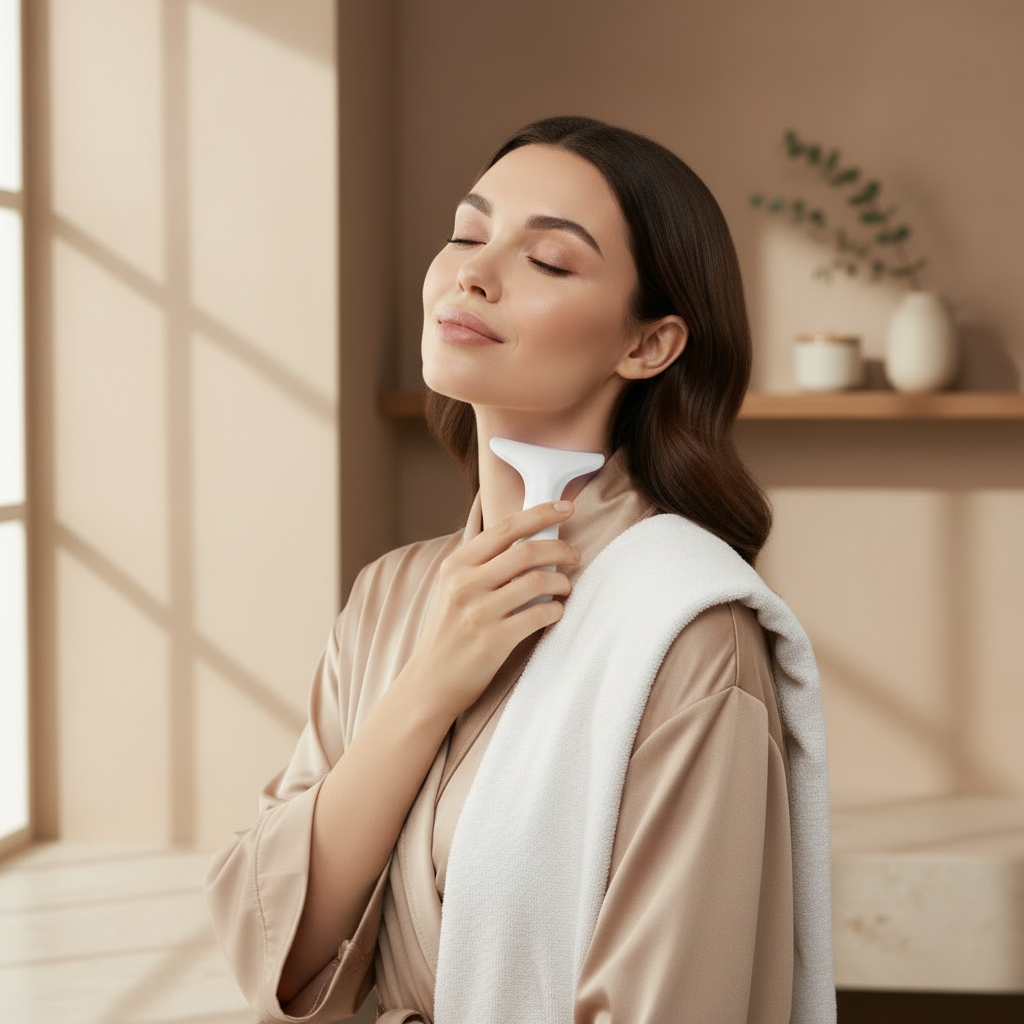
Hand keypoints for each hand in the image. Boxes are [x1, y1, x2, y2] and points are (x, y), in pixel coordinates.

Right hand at [403, 501, 579, 721]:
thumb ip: (483, 564)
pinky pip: (539, 615)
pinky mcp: (493, 640)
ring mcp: (479, 612)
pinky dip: (555, 610)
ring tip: (566, 587)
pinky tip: (556, 612)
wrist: (429, 681)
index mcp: (456, 565)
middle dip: (560, 548)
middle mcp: (465, 584)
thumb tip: (528, 539)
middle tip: (575, 554)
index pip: (504, 527)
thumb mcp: (454, 589)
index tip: (565, 508)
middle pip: (526, 551)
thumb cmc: (449, 632)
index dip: (540, 513)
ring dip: (562, 582)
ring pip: (537, 581)